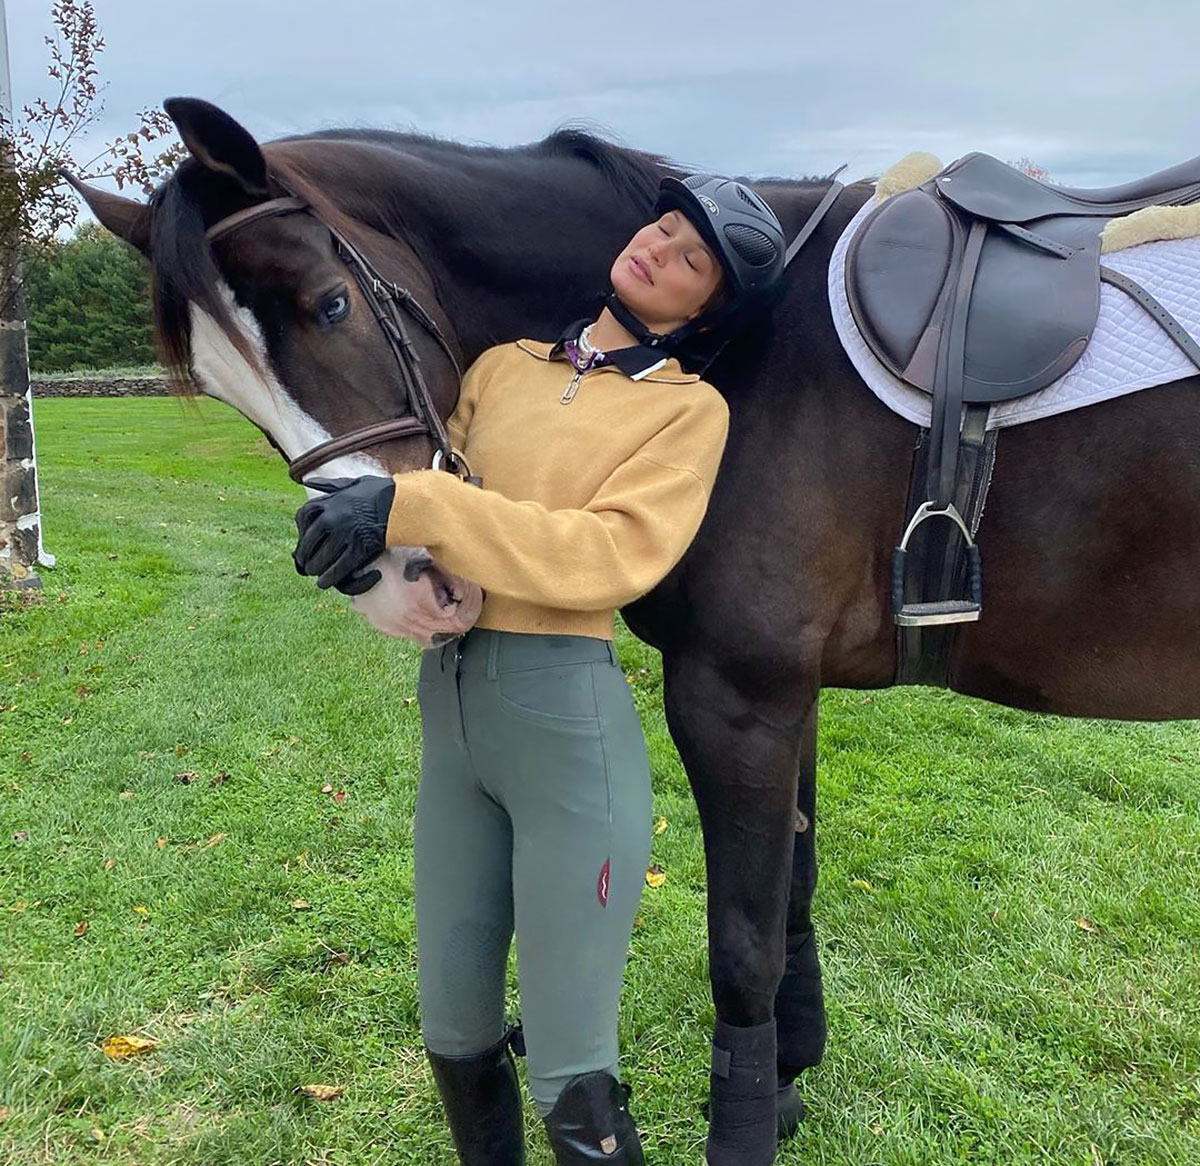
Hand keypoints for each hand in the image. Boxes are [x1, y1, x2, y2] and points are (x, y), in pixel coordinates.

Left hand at [293, 475, 395, 591]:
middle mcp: (333, 517)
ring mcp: (345, 534)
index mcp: (329, 501)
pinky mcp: (360, 548)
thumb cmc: (380, 491)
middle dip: (306, 556)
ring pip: (322, 557)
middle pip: (309, 542)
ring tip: (315, 574)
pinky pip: (339, 567)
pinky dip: (330, 577)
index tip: (303, 541)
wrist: (404, 502)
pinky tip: (325, 582)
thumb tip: (310, 481)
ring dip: (316, 569)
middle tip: (306, 564)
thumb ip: (330, 484)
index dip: (301, 532)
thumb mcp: (353, 482)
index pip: (303, 518)